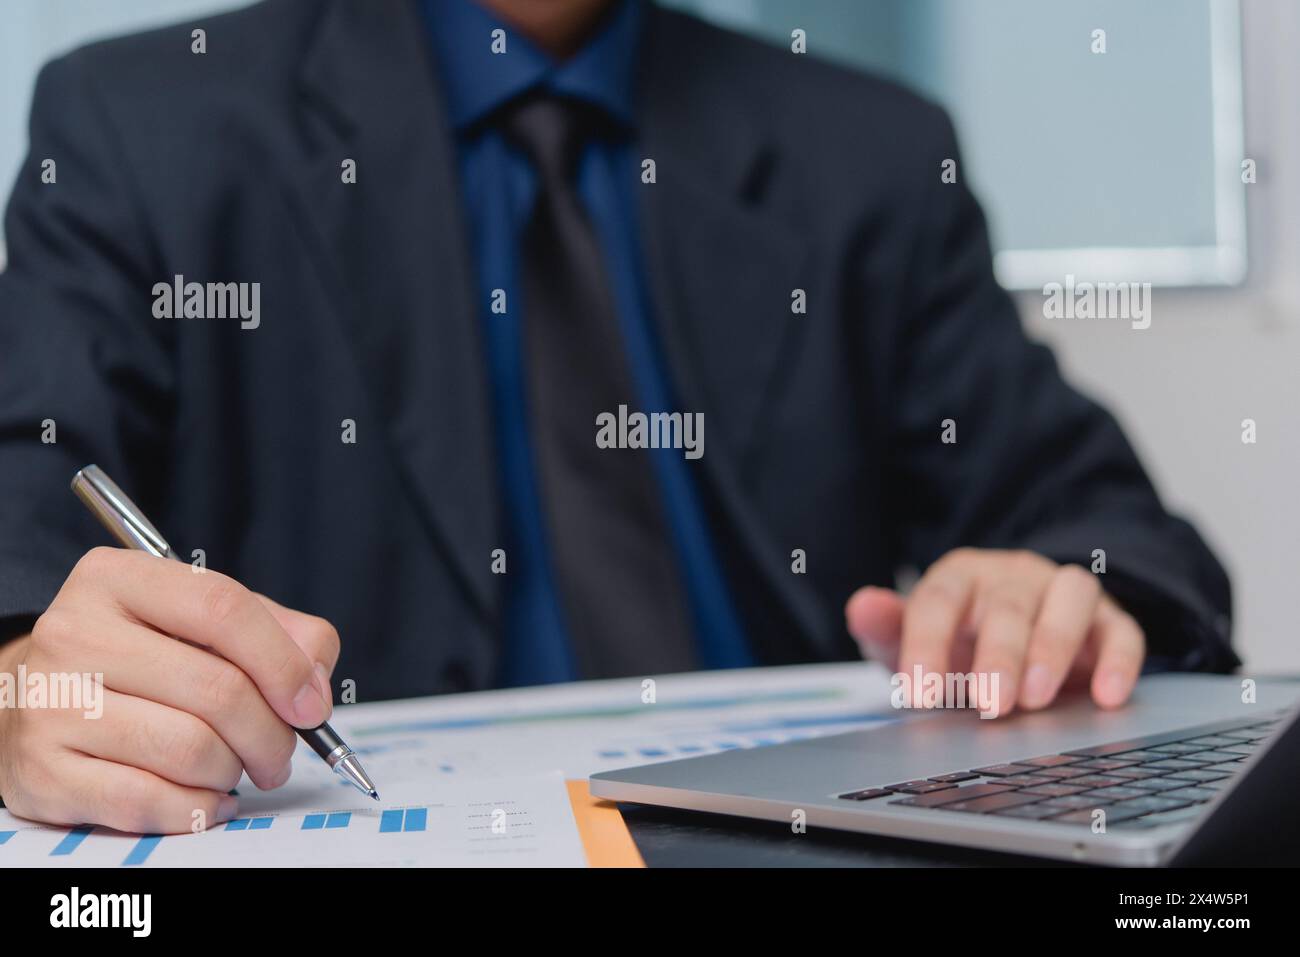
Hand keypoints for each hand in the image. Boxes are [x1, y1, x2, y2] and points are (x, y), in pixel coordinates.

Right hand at [0, 547, 337, 833]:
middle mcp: (74, 632)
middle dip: (271, 733)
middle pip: (217, 689)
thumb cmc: (139, 657)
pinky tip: (207, 797)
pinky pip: (147, 800)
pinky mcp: (42, 770)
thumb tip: (315, 687)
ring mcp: (51, 702)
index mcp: (117, 577)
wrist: (34, 698)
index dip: (284, 663)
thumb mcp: (203, 620)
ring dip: (233, 770)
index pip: (223, 609)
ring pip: (189, 749)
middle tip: (280, 752)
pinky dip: (196, 807)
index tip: (312, 705)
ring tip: (234, 768)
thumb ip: (280, 634)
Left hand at [844, 548, 1144, 716]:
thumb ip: (886, 627)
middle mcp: (1013, 576)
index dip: (926, 644)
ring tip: (1037, 699)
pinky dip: (1120, 661)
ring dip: (1055, 646)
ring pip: (1071, 598)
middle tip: (988, 703)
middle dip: (999, 654)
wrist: (1013, 635)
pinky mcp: (1109, 621)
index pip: (938, 599)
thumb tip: (860, 606)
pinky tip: (1106, 697)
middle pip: (1008, 603)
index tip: (918, 692)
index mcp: (959, 576)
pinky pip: (1123, 630)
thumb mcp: (913, 638)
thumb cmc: (957, 641)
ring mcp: (1062, 593)